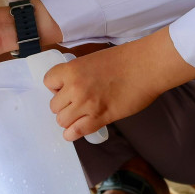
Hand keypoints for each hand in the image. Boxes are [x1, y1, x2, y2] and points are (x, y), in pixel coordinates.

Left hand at [42, 28, 194, 140]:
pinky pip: (77, 132)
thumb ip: (78, 73)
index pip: (48, 82)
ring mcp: (87, 104)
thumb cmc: (124, 60)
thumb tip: (69, 87)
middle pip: (54, 105)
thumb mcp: (93, 59)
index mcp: (72, 69)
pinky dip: (73, 134)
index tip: (64, 88)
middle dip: (63, 105)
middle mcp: (75, 87)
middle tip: (76, 103)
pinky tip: (75, 132)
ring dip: (69, 120)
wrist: (146, 66)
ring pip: (62, 121)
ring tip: (79, 115)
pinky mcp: (100, 118)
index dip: (56, 87)